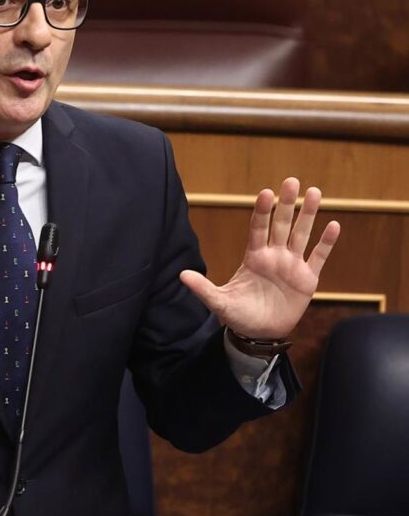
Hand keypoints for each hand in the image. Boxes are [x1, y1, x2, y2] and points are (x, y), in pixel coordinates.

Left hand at [180, 177, 339, 339]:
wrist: (259, 333)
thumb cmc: (238, 315)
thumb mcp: (219, 302)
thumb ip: (203, 288)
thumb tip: (181, 275)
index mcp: (253, 257)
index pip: (258, 228)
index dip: (262, 211)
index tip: (266, 192)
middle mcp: (274, 256)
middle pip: (281, 224)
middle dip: (287, 204)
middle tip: (292, 181)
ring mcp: (291, 265)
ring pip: (301, 235)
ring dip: (308, 215)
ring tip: (315, 192)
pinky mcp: (307, 278)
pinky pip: (318, 257)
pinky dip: (326, 242)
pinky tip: (334, 225)